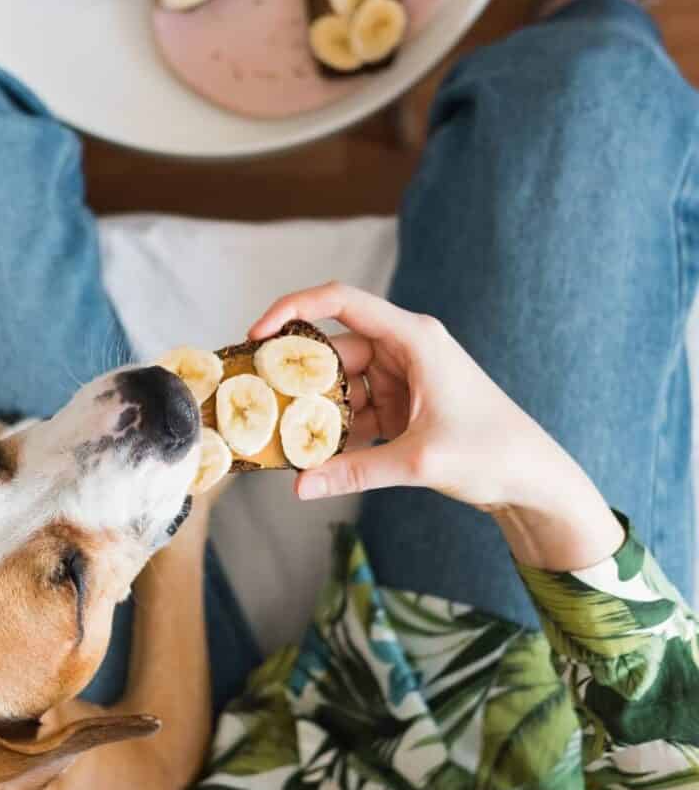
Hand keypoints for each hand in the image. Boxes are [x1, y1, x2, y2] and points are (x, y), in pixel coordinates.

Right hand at [250, 283, 623, 570]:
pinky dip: (335, 430)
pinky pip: (354, 410)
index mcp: (414, 338)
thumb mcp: (418, 461)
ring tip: (282, 435)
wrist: (532, 479)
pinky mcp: (401, 405)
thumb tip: (300, 487)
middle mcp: (404, 349)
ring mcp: (401, 378)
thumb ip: (355, 472)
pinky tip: (315, 454)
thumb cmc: (492, 453)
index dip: (293, 308)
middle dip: (296, 377)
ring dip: (315, 410)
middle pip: (333, 350)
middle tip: (257, 400)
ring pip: (340, 384)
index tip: (256, 334)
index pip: (342, 301)